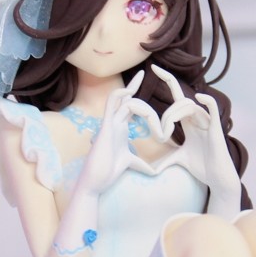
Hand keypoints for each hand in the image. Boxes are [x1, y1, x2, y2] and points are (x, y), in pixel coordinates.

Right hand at [76, 70, 160, 196]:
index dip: (133, 86)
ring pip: (125, 100)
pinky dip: (123, 94)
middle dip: (144, 101)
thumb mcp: (130, 164)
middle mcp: (114, 121)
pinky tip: (133, 95)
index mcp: (120, 126)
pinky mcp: (106, 128)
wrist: (95, 183)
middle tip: (160, 130)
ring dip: (144, 108)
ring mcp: (110, 123)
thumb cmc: (108, 172)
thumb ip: (140, 163)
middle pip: (128, 98)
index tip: (142, 74)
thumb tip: (153, 171)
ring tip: (155, 128)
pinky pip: (113, 104)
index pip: (128, 101)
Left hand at [149, 66, 242, 218]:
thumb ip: (165, 159)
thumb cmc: (201, 167)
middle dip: (166, 116)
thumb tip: (150, 168)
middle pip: (179, 103)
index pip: (177, 95)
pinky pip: (213, 107)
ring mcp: (207, 122)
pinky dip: (207, 100)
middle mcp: (197, 118)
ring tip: (167, 132)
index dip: (167, 79)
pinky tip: (199, 97)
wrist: (217, 178)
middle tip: (161, 134)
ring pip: (189, 106)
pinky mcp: (215, 128)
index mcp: (188, 121)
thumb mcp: (178, 160)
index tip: (154, 68)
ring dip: (174, 115)